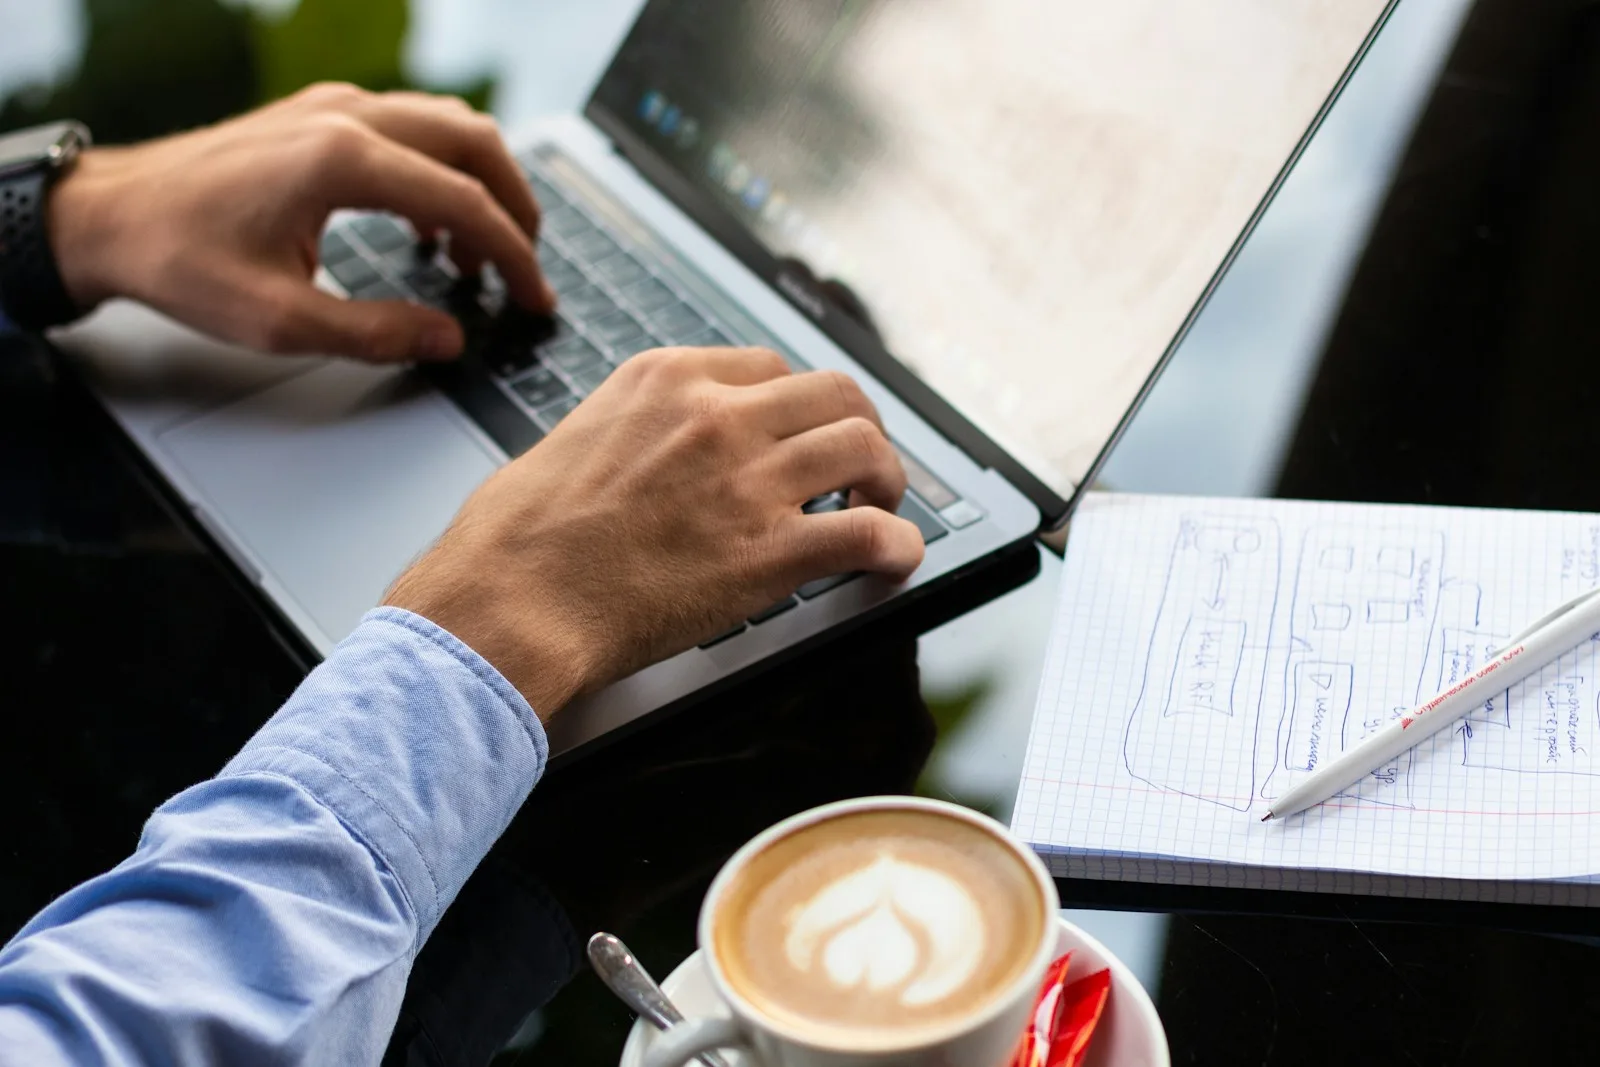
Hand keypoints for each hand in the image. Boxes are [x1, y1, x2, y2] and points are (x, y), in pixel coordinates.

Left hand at [47, 82, 553, 362]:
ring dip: (480, 185)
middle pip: (474, 142)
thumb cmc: (180, 259)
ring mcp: (333, 108)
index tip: (533, 296)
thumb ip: (376, 333)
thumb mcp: (280, 320)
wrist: (110, 216)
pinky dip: (441, 174)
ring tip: (478, 256)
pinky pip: (411, 129)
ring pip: (448, 126)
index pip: (465, 200)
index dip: (514, 256)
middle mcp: (346, 118)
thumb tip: (448, 338)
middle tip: (525, 268)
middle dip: (516, 208)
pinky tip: (431, 227)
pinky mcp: (320, 116)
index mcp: (341, 161)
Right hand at [383, 348, 924, 717]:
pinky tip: (894, 559)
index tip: (801, 435)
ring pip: (865, 448)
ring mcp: (749, 479)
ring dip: (886, 480)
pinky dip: (897, 546)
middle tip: (859, 467)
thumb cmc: (517, 539)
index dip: (798, 407)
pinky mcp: (769, 551)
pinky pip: (868, 532)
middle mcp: (716, 415)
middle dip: (859, 428)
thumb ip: (635, 430)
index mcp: (667, 380)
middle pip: (835, 393)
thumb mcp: (574, 439)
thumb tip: (657, 454)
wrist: (510, 603)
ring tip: (879, 508)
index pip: (769, 368)